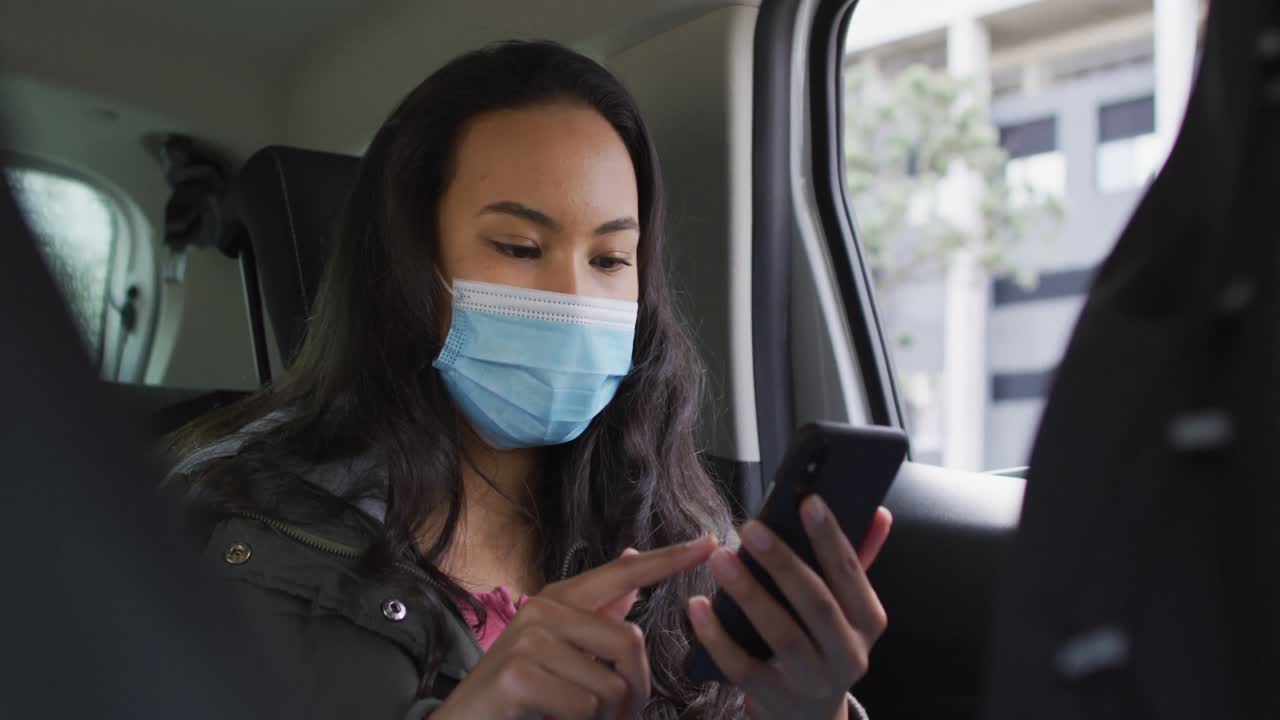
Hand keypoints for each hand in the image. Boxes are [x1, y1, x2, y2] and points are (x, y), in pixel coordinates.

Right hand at [433, 536, 718, 719]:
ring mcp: (529, 639)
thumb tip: (632, 569)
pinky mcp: (519, 674)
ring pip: (611, 684)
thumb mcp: (559, 648)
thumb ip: (596, 613)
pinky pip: (584, 706)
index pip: (624, 574)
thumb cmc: (519, 692)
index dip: (668, 560)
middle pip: (629, 642)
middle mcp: (544, 609)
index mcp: (559, 599)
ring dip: (606, 718)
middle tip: (622, 718)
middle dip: (636, 691)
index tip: (710, 544)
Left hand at [688, 500, 891, 719]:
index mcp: (867, 622)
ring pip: (782, 636)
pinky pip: (743, 668)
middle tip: (751, 528)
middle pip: (817, 605)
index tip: (808, 501)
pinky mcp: (775, 699)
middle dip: (784, 563)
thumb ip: (857, 560)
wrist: (810, 715)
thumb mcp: (847, 607)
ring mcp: (812, 681)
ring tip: (720, 560)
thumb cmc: (824, 643)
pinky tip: (698, 608)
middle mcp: (847, 654)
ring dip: (749, 594)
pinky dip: (718, 638)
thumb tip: (878, 511)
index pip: (852, 573)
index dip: (831, 537)